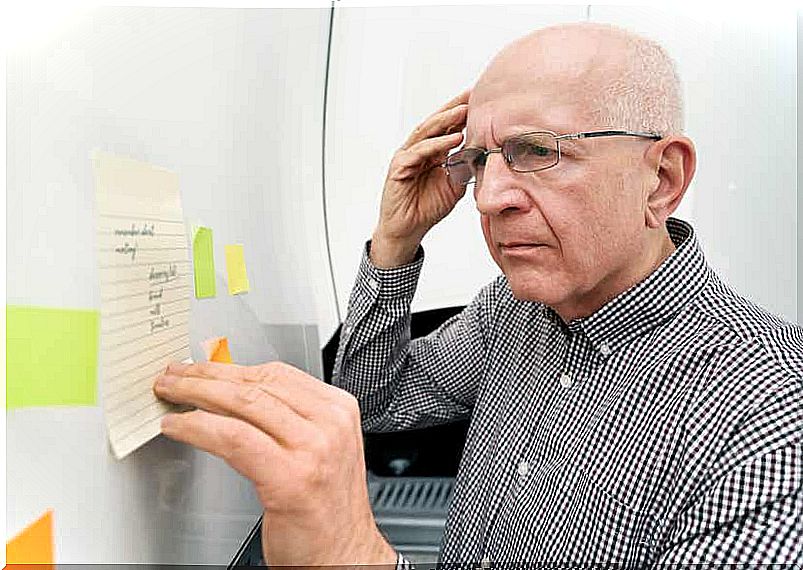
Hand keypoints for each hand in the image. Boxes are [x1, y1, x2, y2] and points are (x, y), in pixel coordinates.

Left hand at [152, 360, 395, 566]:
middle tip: (176, 376)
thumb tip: (234, 394)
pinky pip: (233, 438)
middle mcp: (330, 424)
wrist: (344, 556)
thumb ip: (287, 420)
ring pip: (243, 403)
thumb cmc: (326, 510)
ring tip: (171, 395)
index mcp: (339, 410)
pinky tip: (179, 427)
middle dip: (207, 375)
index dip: (231, 367)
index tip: (203, 368)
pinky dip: (198, 428)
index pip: (277, 373)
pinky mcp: (290, 477)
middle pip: (258, 383)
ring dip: (196, 394)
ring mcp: (313, 449)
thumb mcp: (318, 449)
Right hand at [372, 89, 469, 266]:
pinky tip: (453, 138)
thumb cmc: (427, 207)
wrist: (408, 230)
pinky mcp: (399, 169)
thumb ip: (465, 168)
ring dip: (446, 120)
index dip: (462, 111)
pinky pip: (418, 152)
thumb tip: (484, 154)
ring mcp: (406, 157)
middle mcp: (417, 149)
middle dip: (455, 107)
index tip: (482, 98)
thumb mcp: (454, 185)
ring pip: (426, 132)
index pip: (447, 126)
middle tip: (473, 94)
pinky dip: (436, 144)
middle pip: (436, 122)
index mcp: (431, 151)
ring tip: (465, 110)